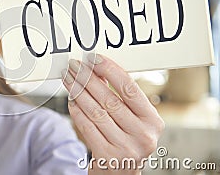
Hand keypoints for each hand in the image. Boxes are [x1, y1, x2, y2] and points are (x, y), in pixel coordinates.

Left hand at [62, 54, 164, 174]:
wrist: (120, 174)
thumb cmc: (126, 141)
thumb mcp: (132, 120)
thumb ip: (120, 97)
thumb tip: (98, 69)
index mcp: (153, 121)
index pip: (129, 89)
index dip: (110, 70)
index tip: (93, 58)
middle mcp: (143, 135)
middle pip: (109, 98)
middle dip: (88, 78)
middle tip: (74, 66)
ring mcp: (126, 148)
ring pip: (96, 111)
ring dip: (78, 91)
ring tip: (68, 79)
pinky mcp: (107, 157)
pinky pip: (87, 127)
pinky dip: (76, 111)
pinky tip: (71, 100)